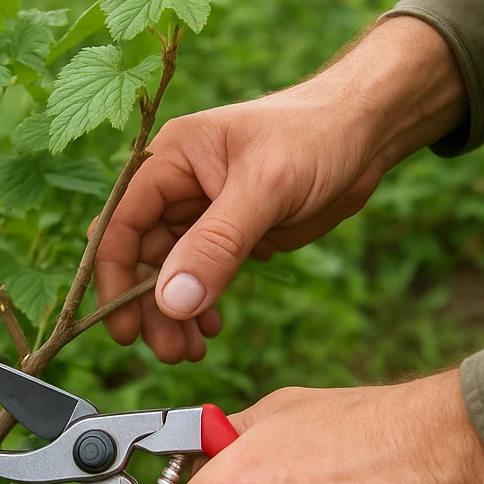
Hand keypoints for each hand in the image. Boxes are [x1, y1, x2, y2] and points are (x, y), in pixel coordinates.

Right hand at [94, 15, 466, 362]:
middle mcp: (177, 186)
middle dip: (150, 306)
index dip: (115, 277)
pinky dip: (202, 305)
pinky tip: (213, 327)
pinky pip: (201, 276)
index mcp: (170, 159)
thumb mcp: (265, 188)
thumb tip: (172, 300)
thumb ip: (217, 244)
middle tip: (169, 350)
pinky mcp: (229, 234)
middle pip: (142, 256)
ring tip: (189, 351)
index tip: (124, 326)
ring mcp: (201, 212)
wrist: (368, 132)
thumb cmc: (316, 136)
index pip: (121, 223)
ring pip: (170, 273)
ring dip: (176, 314)